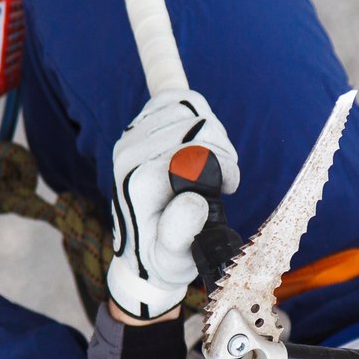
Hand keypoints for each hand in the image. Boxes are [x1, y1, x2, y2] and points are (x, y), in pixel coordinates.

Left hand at [106, 91, 240, 319]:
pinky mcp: (138, 128)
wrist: (141, 254)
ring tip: (212, 162)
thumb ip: (180, 233)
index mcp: (138, 184)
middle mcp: (129, 155)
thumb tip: (193, 201)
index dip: (224, 166)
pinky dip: (189, 106)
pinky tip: (192, 119)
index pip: (195, 150)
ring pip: (188, 107)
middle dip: (221, 149)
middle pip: (196, 123)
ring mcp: (131, 137)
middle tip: (224, 180)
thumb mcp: (173, 260)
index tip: (229, 189)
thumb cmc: (163, 258)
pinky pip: (171, 98)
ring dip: (211, 131)